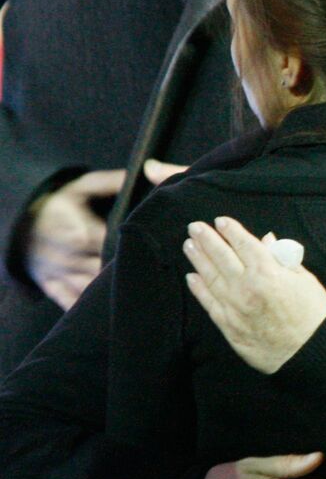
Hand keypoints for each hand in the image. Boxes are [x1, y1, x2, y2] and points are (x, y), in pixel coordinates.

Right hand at [25, 160, 188, 308]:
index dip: (138, 247)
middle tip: (154, 271)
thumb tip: (144, 172)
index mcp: (82, 234)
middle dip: (129, 270)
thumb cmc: (53, 203)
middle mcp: (72, 258)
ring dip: (112, 291)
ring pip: (94, 290)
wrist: (14, 220)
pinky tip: (110, 306)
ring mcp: (61, 275)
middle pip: (109, 271)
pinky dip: (88, 306)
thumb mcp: (79, 187)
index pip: (118, 247)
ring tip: (139, 289)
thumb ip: (109, 182)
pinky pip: (72, 302)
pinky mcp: (52, 286)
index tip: (158, 247)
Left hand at [182, 216, 325, 373]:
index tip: (220, 221)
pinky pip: (209, 303)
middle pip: (221, 257)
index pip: (244, 244)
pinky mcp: (228, 325)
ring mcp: (234, 307)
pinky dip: (199, 289)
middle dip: (207, 239)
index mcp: (268, 273)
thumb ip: (284, 259)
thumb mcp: (306, 281)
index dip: (231, 231)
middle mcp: (246, 287)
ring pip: (210, 277)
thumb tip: (268, 241)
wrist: (309, 354)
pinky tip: (191, 277)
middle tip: (195, 227)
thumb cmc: (313, 316)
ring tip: (189, 245)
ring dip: (198, 259)